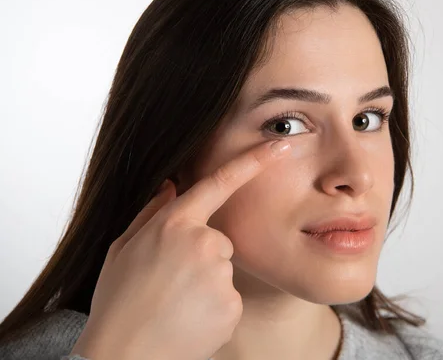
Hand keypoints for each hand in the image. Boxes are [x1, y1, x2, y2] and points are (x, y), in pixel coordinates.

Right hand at [70, 139, 290, 359]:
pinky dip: (213, 309)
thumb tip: (172, 186)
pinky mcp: (231, 304)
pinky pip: (228, 300)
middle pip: (220, 241)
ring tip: (176, 304)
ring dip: (206, 285)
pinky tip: (189, 319)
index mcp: (175, 224)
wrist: (124, 355)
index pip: (220, 183)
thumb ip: (152, 214)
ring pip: (223, 272)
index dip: (254, 161)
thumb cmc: (119, 301)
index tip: (281, 145)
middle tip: (172, 284)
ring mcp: (220, 275)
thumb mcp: (123, 249)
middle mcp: (203, 243)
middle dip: (202, 257)